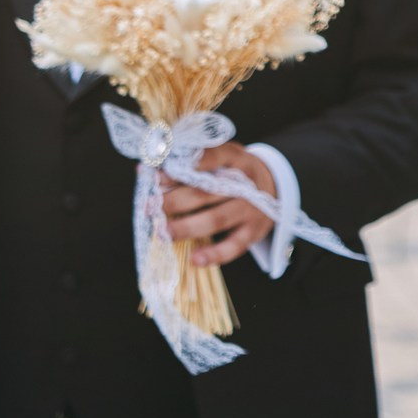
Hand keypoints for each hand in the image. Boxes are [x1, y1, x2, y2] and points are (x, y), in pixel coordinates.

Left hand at [162, 143, 277, 266]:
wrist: (274, 188)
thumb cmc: (235, 172)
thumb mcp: (221, 158)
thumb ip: (187, 162)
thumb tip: (143, 170)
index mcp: (237, 159)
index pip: (214, 158)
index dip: (186, 166)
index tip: (160, 174)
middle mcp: (246, 185)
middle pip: (208, 192)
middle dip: (176, 200)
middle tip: (151, 206)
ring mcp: (251, 210)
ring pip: (216, 219)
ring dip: (187, 227)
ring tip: (163, 232)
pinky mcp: (253, 232)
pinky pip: (232, 247)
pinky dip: (214, 255)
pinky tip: (194, 259)